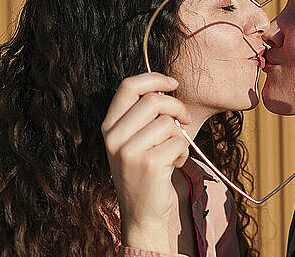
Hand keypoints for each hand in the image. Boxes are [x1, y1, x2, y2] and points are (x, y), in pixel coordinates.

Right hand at [101, 72, 191, 250]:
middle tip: (185, 120)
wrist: (142, 215)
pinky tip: (173, 165)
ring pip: (169, 123)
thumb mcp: (134, 141)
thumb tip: (166, 86)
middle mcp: (114, 138)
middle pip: (154, 100)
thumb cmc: (144, 173)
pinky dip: (183, 153)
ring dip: (180, 137)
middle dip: (177, 107)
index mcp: (109, 127)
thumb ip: (142, 115)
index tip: (173, 83)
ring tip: (172, 152)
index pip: (128, 86)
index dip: (154, 78)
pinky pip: (178, 143)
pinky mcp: (149, 164)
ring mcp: (129, 151)